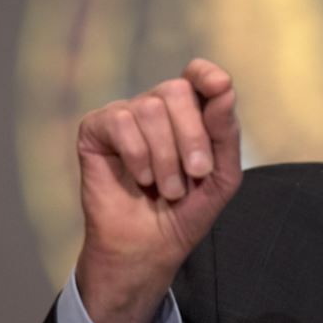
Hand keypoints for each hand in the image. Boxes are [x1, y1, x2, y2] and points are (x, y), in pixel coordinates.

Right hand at [74, 58, 241, 322]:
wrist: (149, 247)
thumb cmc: (187, 210)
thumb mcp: (222, 175)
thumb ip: (225, 132)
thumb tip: (224, 88)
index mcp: (191, 113)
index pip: (197, 75)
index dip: (206, 74)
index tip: (219, 86)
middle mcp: (157, 107)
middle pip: (177, 91)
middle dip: (192, 135)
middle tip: (197, 173)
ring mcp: (126, 115)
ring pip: (150, 108)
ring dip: (166, 157)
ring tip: (168, 189)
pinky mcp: (96, 129)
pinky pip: (121, 121)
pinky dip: (137, 155)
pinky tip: (141, 179)